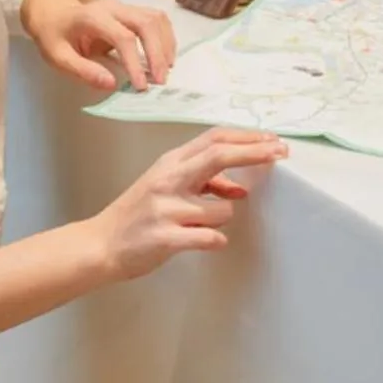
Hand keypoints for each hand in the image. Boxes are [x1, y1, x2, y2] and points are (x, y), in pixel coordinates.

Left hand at [24, 0, 175, 91]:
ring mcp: (124, 6)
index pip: (122, 36)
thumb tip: (111, 84)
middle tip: (160, 80)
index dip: (135, 62)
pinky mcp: (132, 11)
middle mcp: (112, 7)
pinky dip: (165, 37)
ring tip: (165, 71)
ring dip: (165, 44)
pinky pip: (156, 19)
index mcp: (92, 17)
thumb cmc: (55, 35)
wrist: (53, 12)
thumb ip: (83, 71)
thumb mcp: (57, 57)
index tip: (141, 86)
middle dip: (157, 52)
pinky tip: (165, 57)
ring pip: (155, 18)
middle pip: (145, 23)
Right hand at [94, 129, 287, 280]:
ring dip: (224, 217)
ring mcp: (166, 208)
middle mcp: (168, 180)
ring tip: (202, 225)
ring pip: (222, 209)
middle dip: (255, 152)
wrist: (100, 244)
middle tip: (281, 152)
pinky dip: (216, 240)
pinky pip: (210, 237)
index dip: (247, 137)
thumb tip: (239, 189)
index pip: (214, 139)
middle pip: (219, 155)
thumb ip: (202, 182)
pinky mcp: (166, 237)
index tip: (272, 140)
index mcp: (170, 163)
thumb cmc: (137, 214)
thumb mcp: (166, 187)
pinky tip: (208, 242)